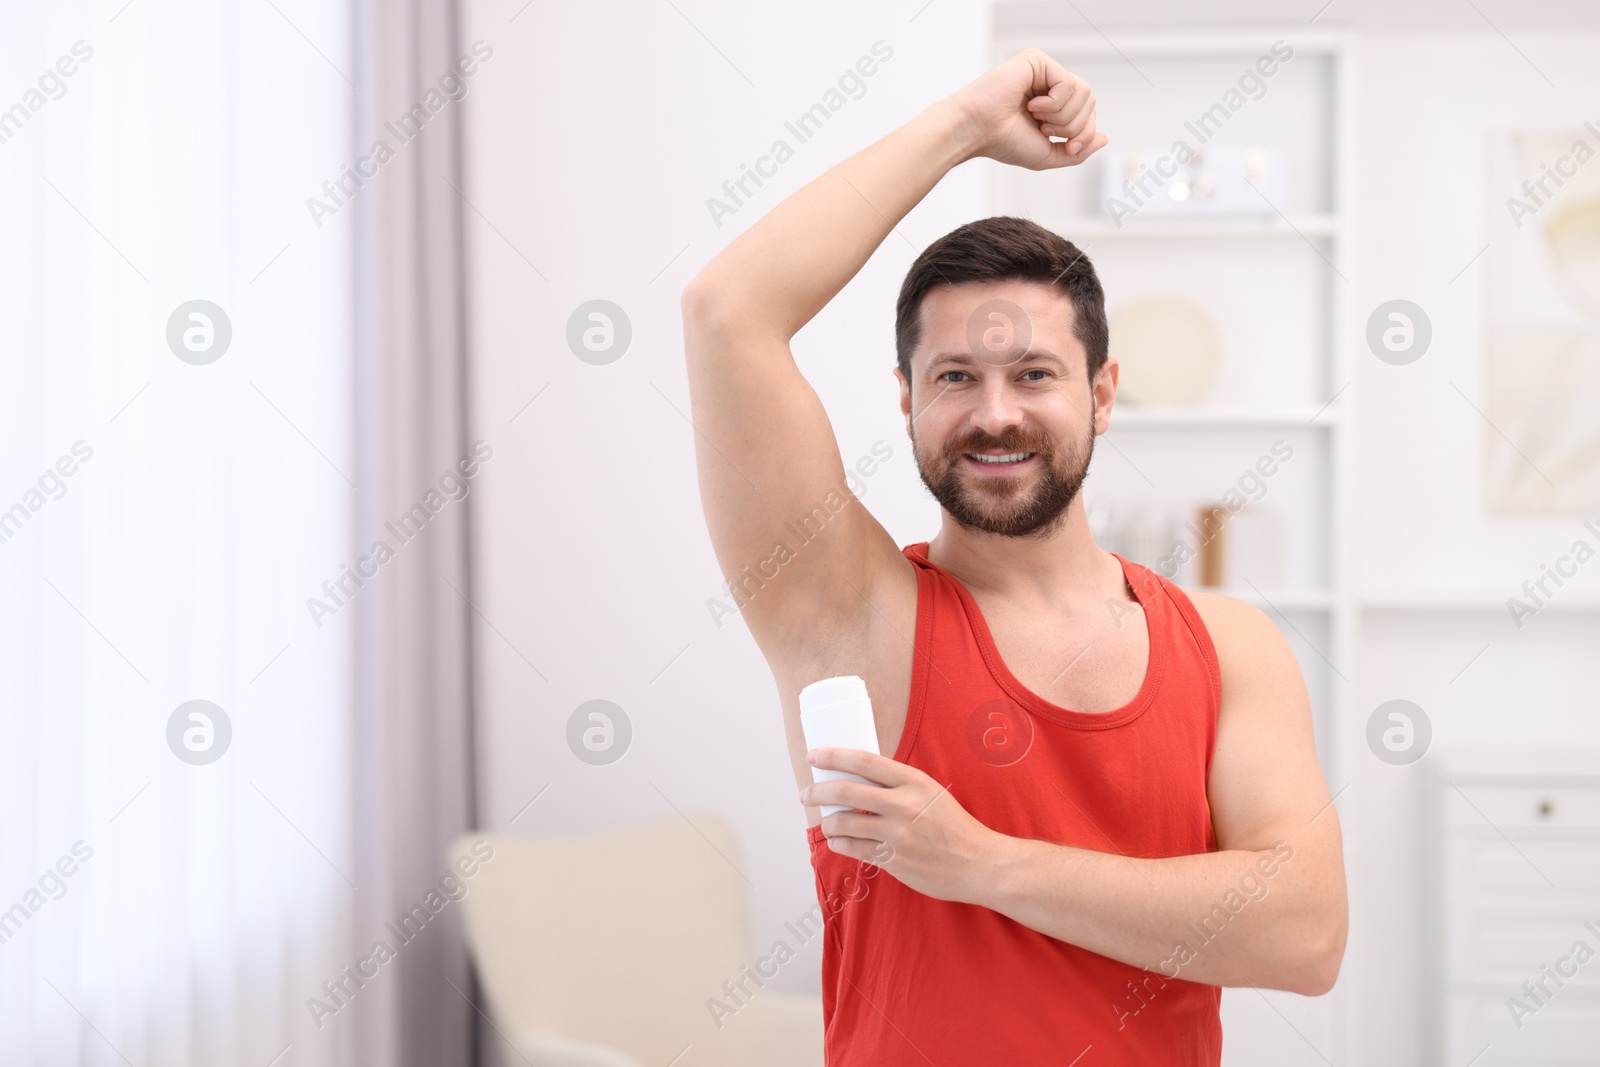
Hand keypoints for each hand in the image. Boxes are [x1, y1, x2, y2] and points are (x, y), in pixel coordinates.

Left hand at [801, 747, 1001, 903]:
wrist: (978, 863)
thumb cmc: (953, 826)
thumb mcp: (930, 792)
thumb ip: (899, 784)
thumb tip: (858, 777)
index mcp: (914, 781)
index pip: (864, 761)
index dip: (833, 756)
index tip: (814, 755)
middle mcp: (904, 805)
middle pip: (846, 792)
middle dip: (817, 791)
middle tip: (805, 794)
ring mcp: (897, 835)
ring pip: (844, 823)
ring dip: (828, 823)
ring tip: (826, 823)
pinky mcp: (893, 860)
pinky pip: (854, 849)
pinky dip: (840, 843)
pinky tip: (838, 841)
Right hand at [940, 47, 1106, 169]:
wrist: (978, 131)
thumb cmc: (1003, 142)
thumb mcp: (1048, 155)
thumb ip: (1078, 151)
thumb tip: (1105, 138)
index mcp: (1052, 105)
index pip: (1088, 113)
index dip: (1083, 133)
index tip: (1064, 146)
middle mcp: (1050, 84)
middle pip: (1090, 102)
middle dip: (1072, 126)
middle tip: (1043, 129)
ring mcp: (1044, 70)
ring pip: (1084, 93)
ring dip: (1062, 115)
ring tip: (1036, 117)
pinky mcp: (1038, 60)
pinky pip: (1068, 83)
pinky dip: (1053, 103)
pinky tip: (1031, 104)